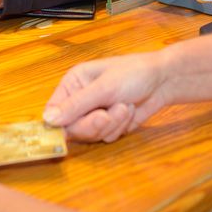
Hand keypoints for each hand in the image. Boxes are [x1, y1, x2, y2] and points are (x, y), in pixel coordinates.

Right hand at [42, 52, 168, 141]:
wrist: (163, 80)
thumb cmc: (133, 73)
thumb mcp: (104, 87)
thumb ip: (76, 105)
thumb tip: (48, 120)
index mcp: (72, 83)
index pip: (53, 111)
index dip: (60, 125)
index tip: (70, 131)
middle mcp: (79, 100)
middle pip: (72, 128)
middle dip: (94, 124)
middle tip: (108, 115)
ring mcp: (94, 113)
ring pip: (90, 135)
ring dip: (111, 124)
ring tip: (125, 106)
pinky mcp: (109, 125)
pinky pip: (106, 137)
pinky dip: (119, 127)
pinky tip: (129, 111)